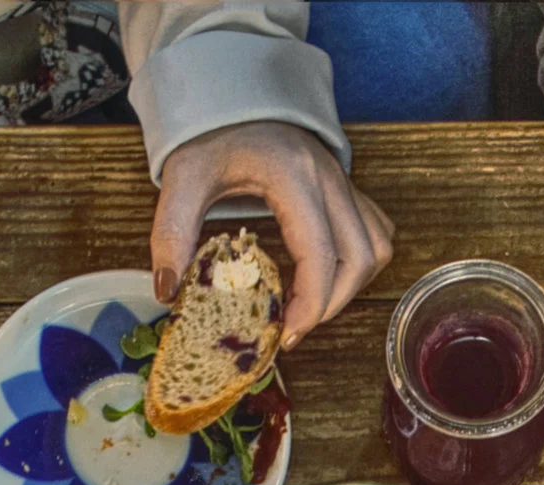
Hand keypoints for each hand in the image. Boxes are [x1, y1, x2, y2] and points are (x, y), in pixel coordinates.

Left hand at [153, 121, 395, 347]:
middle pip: (360, 258)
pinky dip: (359, 262)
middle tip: (294, 327)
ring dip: (351, 286)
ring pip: (375, 248)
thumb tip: (167, 289)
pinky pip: (374, 231)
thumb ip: (172, 231)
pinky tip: (327, 274)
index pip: (321, 255)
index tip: (286, 334)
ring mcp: (342, 181)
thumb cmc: (209, 131)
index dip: (310, 305)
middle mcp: (328, 179)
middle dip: (332, 304)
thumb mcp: (182, 178)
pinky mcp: (345, 186)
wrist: (228, 90)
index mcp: (293, 177)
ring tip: (311, 305)